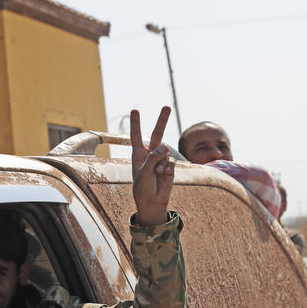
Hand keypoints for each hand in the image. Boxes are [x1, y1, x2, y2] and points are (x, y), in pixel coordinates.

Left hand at [130, 107, 175, 225]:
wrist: (152, 201)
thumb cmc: (143, 187)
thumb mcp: (143, 171)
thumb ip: (153, 157)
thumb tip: (166, 146)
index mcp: (138, 154)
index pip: (137, 136)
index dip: (136, 123)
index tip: (135, 110)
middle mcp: (150, 154)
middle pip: (157, 134)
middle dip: (162, 120)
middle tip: (168, 106)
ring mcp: (161, 159)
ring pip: (165, 151)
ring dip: (161, 162)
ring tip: (156, 174)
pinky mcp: (170, 166)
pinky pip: (171, 161)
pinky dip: (167, 168)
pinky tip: (163, 176)